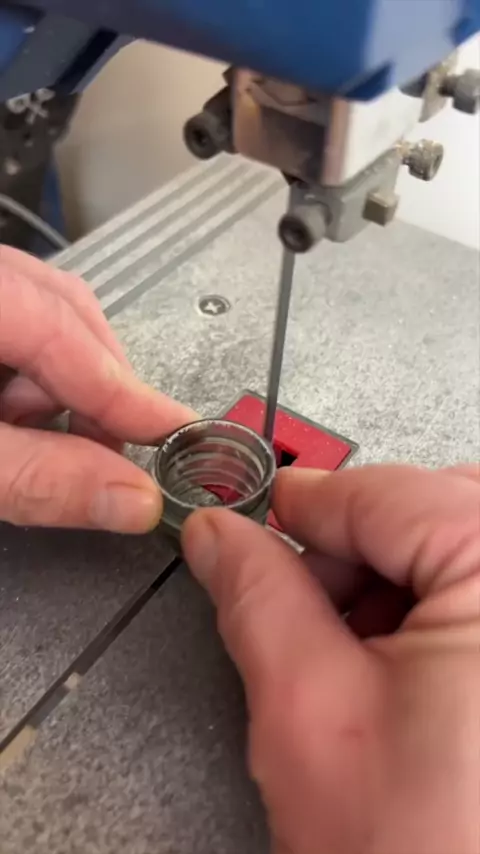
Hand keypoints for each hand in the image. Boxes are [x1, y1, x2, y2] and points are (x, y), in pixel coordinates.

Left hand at [0, 246, 193, 531]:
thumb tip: (132, 500)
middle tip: (110, 450)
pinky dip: (26, 371)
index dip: (121, 389)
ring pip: (38, 313)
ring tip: (40, 441)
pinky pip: (13, 319)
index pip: (63, 327)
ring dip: (58, 382)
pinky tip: (10, 417)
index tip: (173, 432)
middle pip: (63, 309)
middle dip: (93, 385)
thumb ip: (40, 478)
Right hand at [184, 464, 479, 853]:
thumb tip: (222, 535)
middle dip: (358, 547)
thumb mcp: (309, 711)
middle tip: (310, 605)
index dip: (304, 506)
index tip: (259, 521)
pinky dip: (439, 608)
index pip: (383, 492)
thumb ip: (258, 598)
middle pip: (433, 507)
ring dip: (399, 578)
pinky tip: (408, 669)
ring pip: (462, 541)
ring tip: (360, 655)